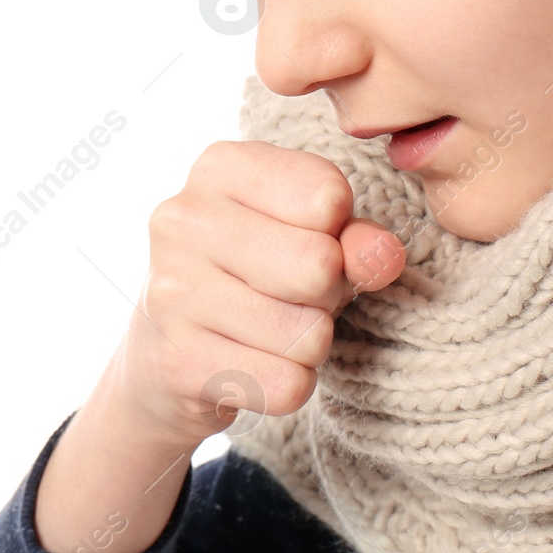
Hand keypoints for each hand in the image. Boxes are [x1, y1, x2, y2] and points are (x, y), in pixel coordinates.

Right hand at [122, 140, 404, 446]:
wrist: (169, 356)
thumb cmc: (257, 277)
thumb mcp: (313, 237)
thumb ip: (356, 237)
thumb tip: (382, 256)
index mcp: (220, 167)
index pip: (327, 196)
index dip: (339, 233)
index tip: (306, 242)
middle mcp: (183, 218)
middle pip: (318, 265)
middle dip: (329, 295)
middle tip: (297, 298)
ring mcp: (170, 291)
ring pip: (308, 335)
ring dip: (311, 345)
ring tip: (275, 332)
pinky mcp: (175, 361)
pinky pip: (286, 385)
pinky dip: (290, 385)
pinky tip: (257, 367)